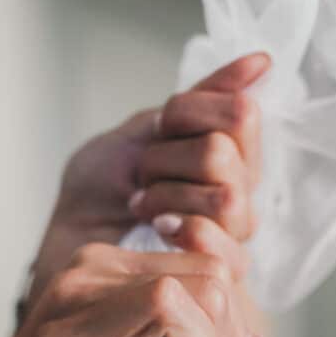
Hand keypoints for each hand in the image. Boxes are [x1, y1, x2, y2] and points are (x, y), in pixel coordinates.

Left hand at [29, 53, 269, 305]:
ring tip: (142, 206)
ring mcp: (235, 236)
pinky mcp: (222, 275)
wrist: (72, 239)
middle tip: (142, 176)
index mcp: (233, 153)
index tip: (157, 130)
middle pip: (224, 153)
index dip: (188, 114)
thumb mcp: (147, 128)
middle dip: (165, 158)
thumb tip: (263, 61)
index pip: (241, 113)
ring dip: (167, 194)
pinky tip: (156, 228)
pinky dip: (179, 227)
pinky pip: (217, 240)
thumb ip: (206, 97)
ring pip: (227, 196)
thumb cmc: (103, 188)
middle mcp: (243, 193)